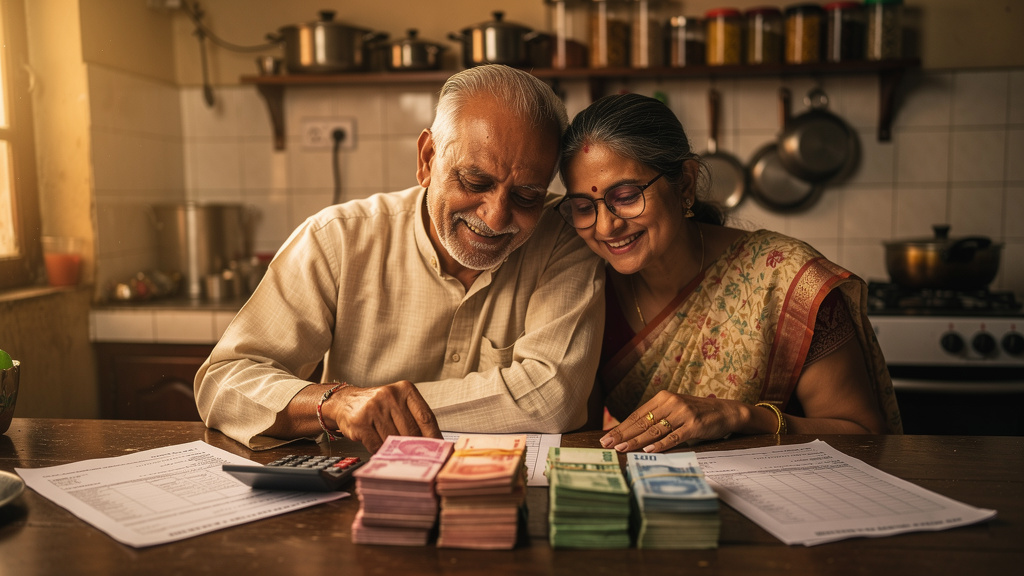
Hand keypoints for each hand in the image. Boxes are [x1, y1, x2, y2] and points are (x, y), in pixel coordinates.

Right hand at [328, 380, 441, 452]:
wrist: (345, 402)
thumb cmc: (377, 406)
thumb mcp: (398, 403)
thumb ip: (414, 418)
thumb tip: (432, 443)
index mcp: (405, 389)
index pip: (426, 417)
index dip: (435, 437)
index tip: (440, 451)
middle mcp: (390, 396)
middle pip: (411, 431)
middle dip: (416, 448)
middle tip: (421, 459)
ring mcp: (374, 408)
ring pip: (394, 439)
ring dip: (398, 451)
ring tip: (400, 456)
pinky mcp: (360, 422)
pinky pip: (377, 445)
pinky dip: (382, 452)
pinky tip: (383, 453)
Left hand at [599, 391, 740, 452]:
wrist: (726, 411)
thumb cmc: (697, 413)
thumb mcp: (675, 409)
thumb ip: (657, 417)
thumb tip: (632, 432)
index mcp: (663, 398)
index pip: (637, 415)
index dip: (621, 426)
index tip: (606, 437)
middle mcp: (671, 403)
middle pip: (642, 422)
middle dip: (622, 434)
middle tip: (607, 444)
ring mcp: (683, 414)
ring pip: (655, 430)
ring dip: (636, 441)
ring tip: (622, 448)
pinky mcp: (694, 426)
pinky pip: (674, 437)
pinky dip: (660, 444)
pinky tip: (648, 450)